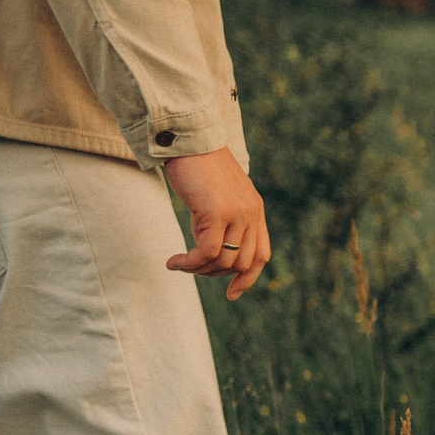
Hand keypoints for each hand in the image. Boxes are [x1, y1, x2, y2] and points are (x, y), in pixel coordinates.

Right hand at [162, 149, 271, 299]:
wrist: (189, 140)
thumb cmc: (198, 168)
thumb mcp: (219, 197)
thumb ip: (224, 220)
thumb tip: (214, 253)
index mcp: (255, 211)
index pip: (261, 254)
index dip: (248, 278)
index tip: (232, 294)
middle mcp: (251, 213)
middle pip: (242, 263)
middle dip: (216, 274)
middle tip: (193, 267)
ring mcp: (237, 213)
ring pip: (224, 261)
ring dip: (200, 269)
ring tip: (180, 263)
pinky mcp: (217, 212)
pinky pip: (207, 252)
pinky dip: (190, 263)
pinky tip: (174, 261)